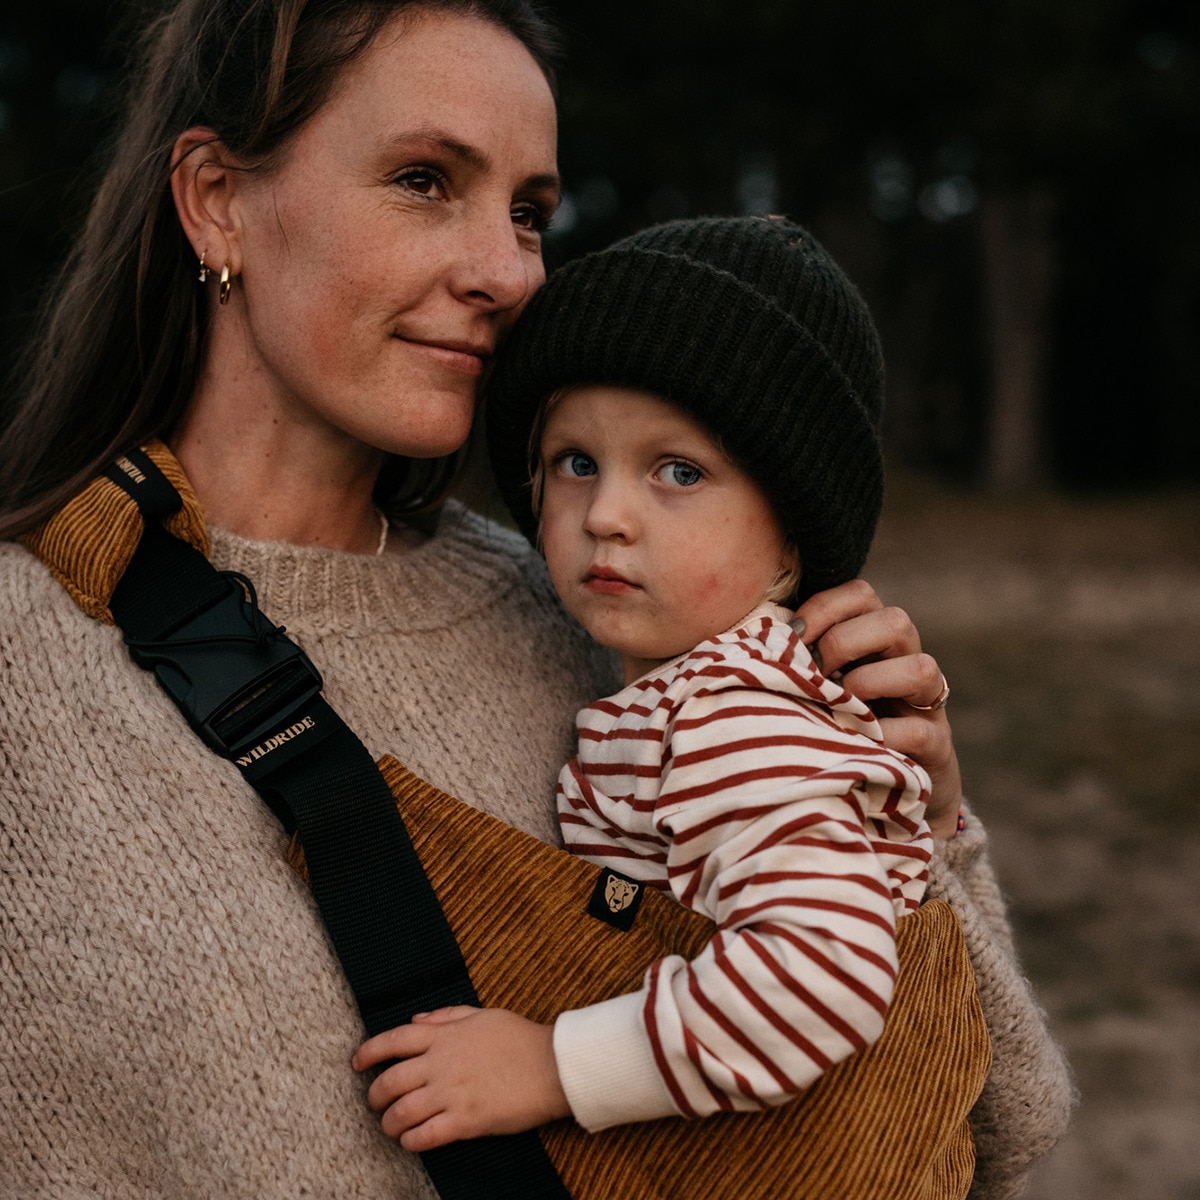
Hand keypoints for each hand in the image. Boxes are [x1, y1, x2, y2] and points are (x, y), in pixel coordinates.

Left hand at [352, 1007, 569, 1151]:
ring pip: (400, 1113)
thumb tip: (416, 1020)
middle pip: (389, 1081)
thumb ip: (446, 1016)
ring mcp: (452, 1094)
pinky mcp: (466, 1122)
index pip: (393, 1041)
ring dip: (388, 1123)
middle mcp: (441, 1064)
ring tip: (390, 1126)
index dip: (368, 1052)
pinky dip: (410, 1141)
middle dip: (374, 1095)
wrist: (552, 1066)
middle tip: (375, 1102)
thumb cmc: (520, 1038)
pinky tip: (411, 1141)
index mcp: (444, 1036)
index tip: (357, 1063)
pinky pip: (424, 1136)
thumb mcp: (482, 1015)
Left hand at [793, 579, 962, 838]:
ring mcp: (926, 705)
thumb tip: (747, 645)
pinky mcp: (937, 746)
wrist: (885, 795)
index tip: (790, 635)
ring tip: (839, 707)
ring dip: (870, 684)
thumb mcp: (814, 691)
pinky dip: (882, 736)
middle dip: (845, 643)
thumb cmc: (834, 730)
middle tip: (815, 675)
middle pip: (896, 621)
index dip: (825, 607)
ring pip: (923, 667)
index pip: (861, 594)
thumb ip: (794, 665)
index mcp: (873, 641)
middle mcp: (905, 662)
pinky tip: (854, 744)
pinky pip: (919, 730)